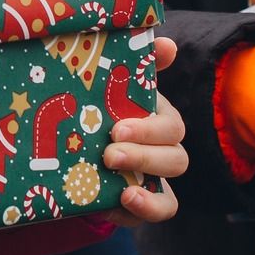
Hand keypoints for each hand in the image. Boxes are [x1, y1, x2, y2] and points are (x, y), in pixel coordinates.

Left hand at [106, 45, 185, 225]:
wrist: (79, 151)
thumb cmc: (100, 110)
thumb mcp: (107, 87)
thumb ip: (133, 64)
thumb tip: (166, 43)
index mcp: (156, 119)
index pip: (170, 125)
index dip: (150, 128)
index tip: (117, 127)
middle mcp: (162, 149)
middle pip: (175, 157)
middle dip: (144, 155)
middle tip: (109, 152)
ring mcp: (155, 178)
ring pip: (170, 193)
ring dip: (148, 188)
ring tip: (120, 185)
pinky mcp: (143, 203)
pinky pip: (158, 211)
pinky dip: (140, 211)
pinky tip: (112, 205)